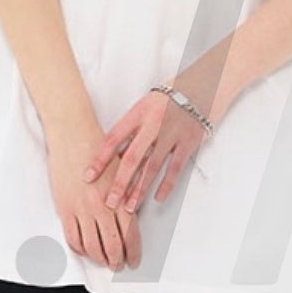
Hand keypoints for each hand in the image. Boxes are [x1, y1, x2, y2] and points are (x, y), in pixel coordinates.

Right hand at [46, 122, 141, 270]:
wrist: (74, 135)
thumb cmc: (98, 148)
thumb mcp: (122, 171)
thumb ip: (128, 194)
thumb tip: (132, 216)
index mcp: (119, 198)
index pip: (130, 235)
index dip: (133, 252)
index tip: (133, 260)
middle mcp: (102, 207)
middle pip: (112, 245)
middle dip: (117, 260)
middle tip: (118, 265)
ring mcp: (82, 209)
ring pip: (92, 246)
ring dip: (99, 258)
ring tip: (102, 261)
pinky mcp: (65, 208)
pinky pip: (72, 237)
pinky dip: (79, 249)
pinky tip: (83, 250)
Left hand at [84, 88, 208, 214]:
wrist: (203, 86)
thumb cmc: (170, 98)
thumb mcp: (145, 105)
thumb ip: (132, 127)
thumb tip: (114, 156)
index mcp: (138, 113)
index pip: (114, 138)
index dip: (100, 159)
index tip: (88, 176)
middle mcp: (154, 124)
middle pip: (132, 157)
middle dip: (119, 182)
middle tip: (109, 202)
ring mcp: (172, 134)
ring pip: (152, 166)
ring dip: (140, 189)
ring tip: (130, 206)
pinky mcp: (189, 142)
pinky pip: (176, 167)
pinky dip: (167, 184)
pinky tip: (158, 198)